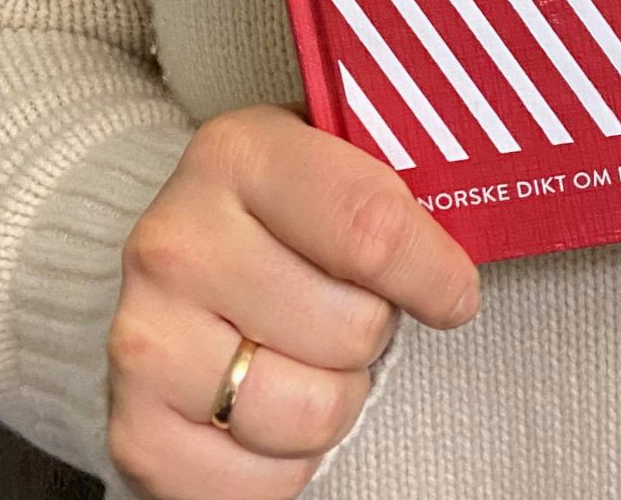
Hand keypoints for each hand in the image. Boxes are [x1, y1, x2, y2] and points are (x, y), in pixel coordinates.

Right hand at [107, 105, 480, 497]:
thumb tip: (483, 227)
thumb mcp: (329, 160)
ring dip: (335, 397)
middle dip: (374, 331)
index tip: (455, 292)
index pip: (371, 228)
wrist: (170, 259)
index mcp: (236, 153)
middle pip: (352, 328)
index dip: (433, 273)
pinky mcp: (137, 432)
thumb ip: (395, 184)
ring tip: (308, 354)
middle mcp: (177, 243)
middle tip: (345, 309)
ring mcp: (146, 340)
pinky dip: (288, 462)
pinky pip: (264, 485)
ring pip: (312, 413)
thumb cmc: (278, 212)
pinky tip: (269, 403)